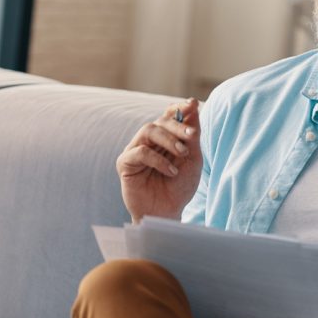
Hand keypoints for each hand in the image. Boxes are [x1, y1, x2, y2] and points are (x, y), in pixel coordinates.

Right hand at [117, 98, 202, 222]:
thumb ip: (192, 134)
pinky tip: (171, 171)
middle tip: (192, 136)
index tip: (192, 104)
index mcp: (164, 138)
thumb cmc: (180, 187)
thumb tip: (193, 104)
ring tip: (182, 153)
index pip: (168, 115)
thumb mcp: (192, 159)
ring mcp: (135, 151)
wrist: (168, 213)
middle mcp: (148, 142)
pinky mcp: (125, 164)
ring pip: (148, 130)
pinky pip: (139, 152)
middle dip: (178, 126)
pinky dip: (158, 159)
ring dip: (168, 139)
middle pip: (160, 121)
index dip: (179, 107)